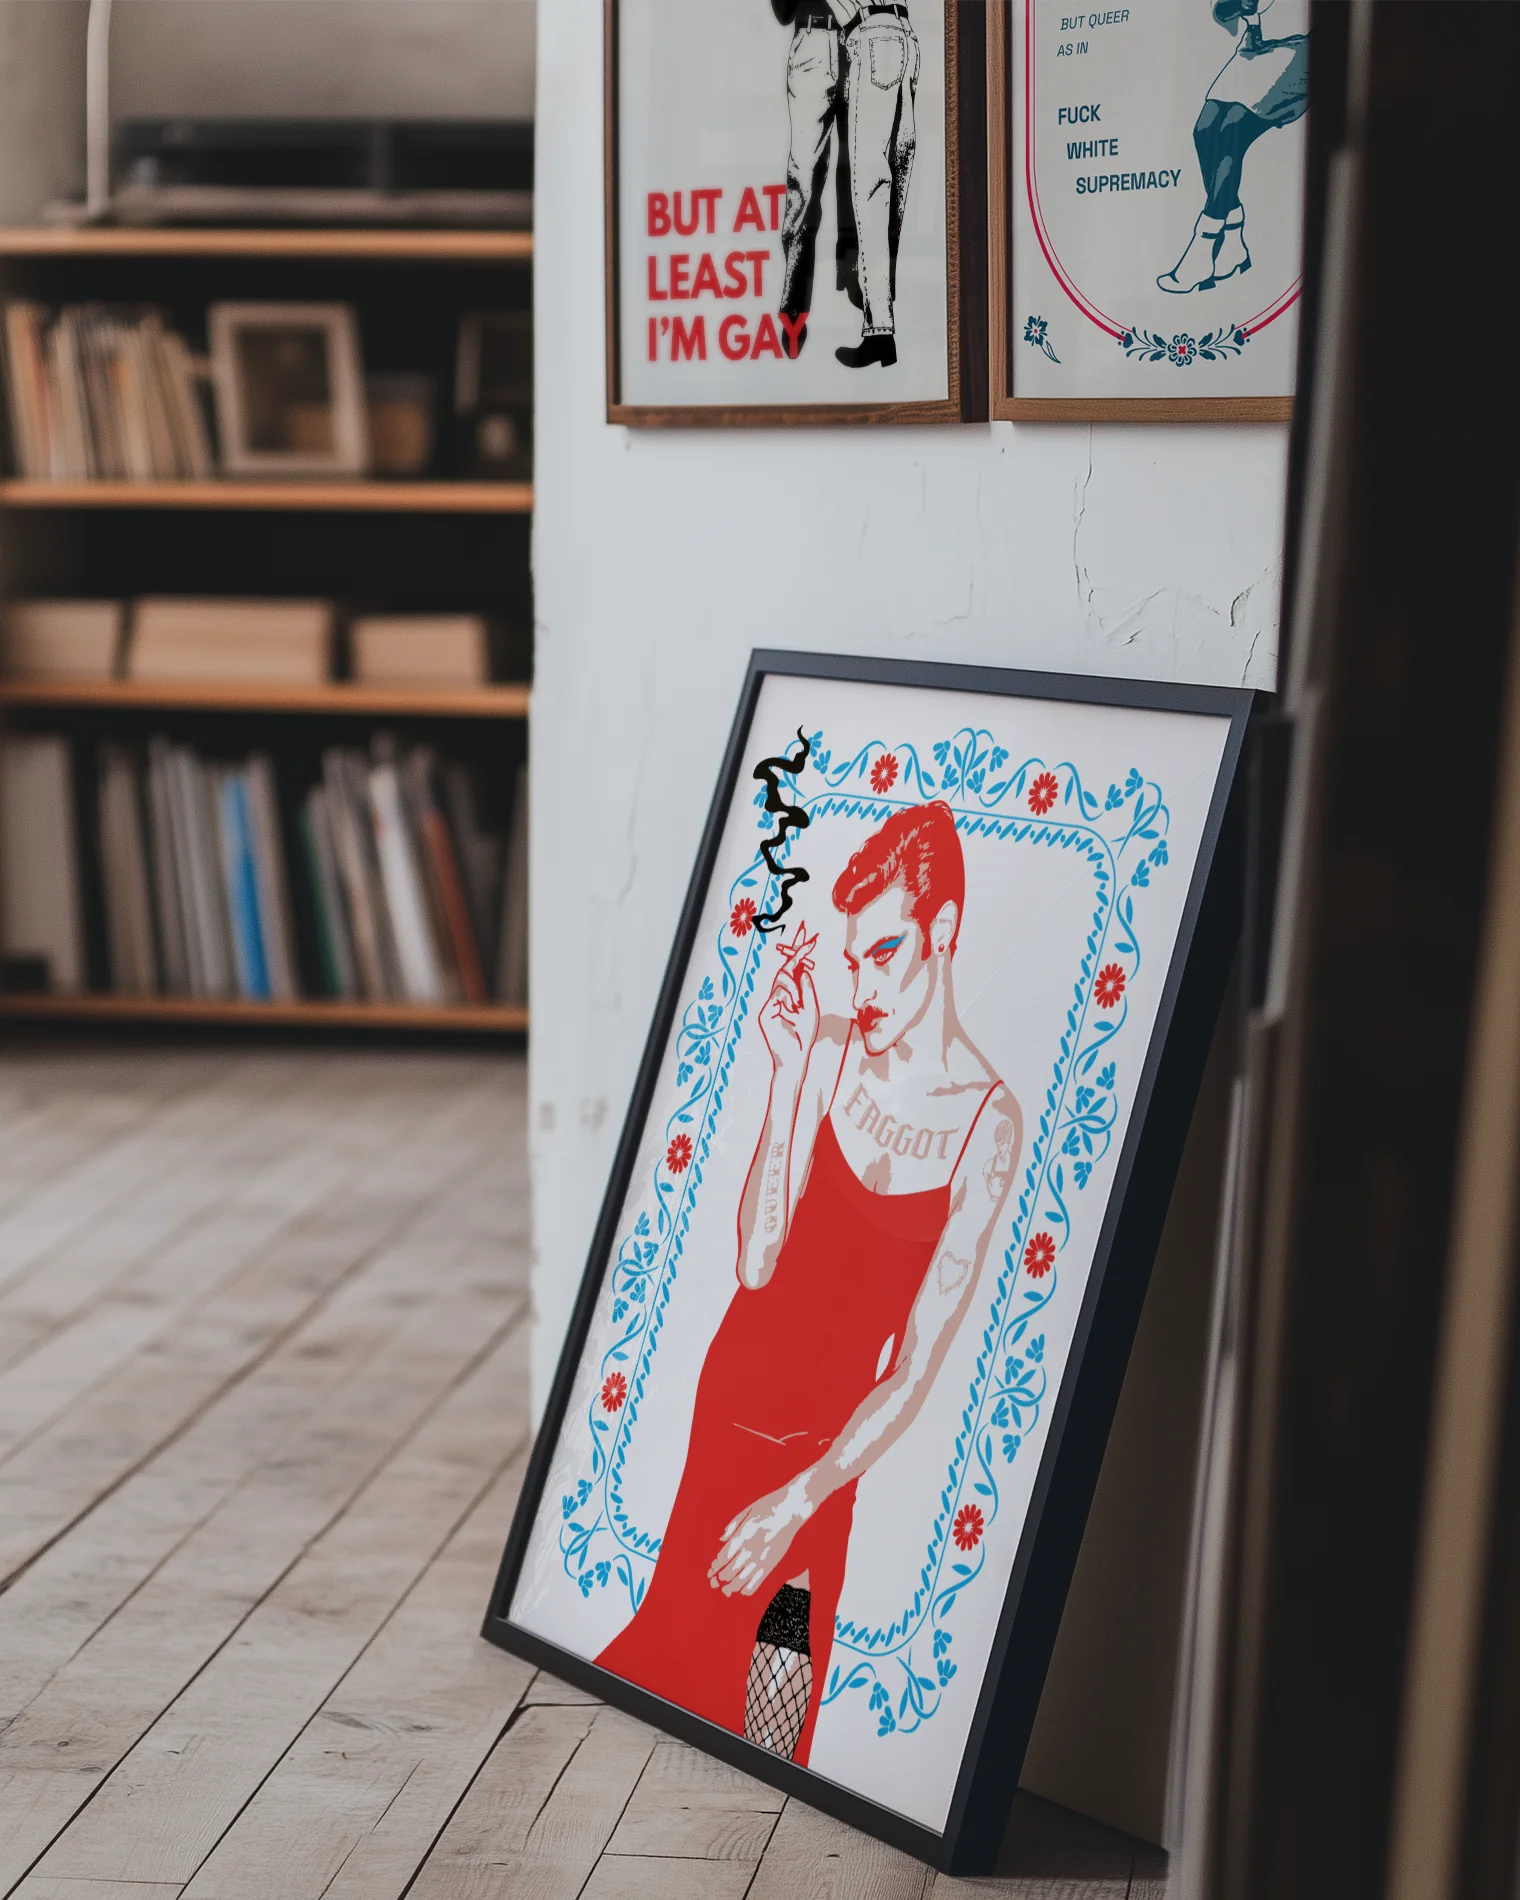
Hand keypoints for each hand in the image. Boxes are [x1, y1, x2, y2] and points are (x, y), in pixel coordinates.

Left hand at [709, 1470, 820, 1595]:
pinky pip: (759, 1580)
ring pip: (743, 1578)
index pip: (725, 1555)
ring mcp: (763, 1557)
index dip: (717, 1565)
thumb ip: (733, 1525)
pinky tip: (742, 1591)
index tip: (712, 1568)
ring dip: (732, 1586)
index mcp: (744, 1534)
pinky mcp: (773, 1562)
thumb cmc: (769, 1506)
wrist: (792, 1509)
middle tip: (714, 1582)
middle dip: (720, 1578)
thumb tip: (721, 1539)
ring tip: (725, 1590)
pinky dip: (749, 1588)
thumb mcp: (748, 1509)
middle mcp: (752, 1548)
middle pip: (731, 1569)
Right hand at [758, 926, 819, 1076]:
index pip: (793, 973)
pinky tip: (793, 1009)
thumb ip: (806, 989)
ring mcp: (770, 1005)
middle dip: (796, 957)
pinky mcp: (764, 1013)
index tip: (809, 941)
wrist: (795, 1057)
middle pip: (784, 971)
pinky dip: (788, 998)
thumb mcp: (810, 1008)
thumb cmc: (804, 1036)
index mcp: (790, 996)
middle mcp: (779, 998)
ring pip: (781, 981)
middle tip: (808, 943)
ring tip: (799, 1003)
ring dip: (793, 987)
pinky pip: (777, 995)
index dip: (799, 956)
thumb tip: (802, 969)